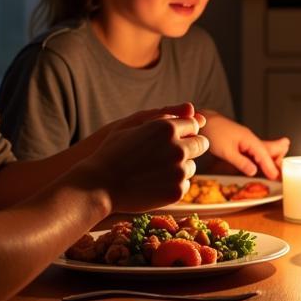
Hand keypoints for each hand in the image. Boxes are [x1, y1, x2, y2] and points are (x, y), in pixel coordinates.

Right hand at [81, 104, 208, 211]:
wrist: (98, 186)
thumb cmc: (112, 153)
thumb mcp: (132, 126)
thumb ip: (163, 115)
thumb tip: (192, 109)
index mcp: (167, 128)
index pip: (193, 124)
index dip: (184, 131)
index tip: (173, 138)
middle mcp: (178, 148)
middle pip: (201, 144)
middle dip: (190, 147)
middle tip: (170, 155)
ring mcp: (179, 171)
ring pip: (193, 166)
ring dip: (181, 167)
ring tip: (155, 171)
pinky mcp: (177, 191)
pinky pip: (185, 185)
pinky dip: (174, 185)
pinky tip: (154, 185)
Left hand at [201, 112, 289, 178]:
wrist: (205, 122)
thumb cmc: (214, 133)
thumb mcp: (226, 151)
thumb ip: (241, 162)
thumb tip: (254, 172)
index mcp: (250, 140)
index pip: (264, 155)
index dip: (270, 166)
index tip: (277, 177)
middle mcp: (251, 139)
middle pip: (270, 150)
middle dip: (277, 161)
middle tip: (282, 174)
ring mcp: (248, 141)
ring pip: (265, 150)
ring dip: (271, 159)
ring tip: (276, 172)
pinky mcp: (243, 143)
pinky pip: (257, 151)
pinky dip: (262, 159)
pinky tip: (262, 166)